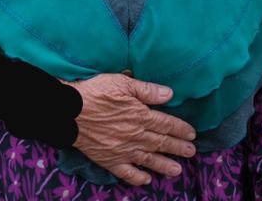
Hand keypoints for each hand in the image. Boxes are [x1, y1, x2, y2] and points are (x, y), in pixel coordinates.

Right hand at [65, 74, 196, 185]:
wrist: (69, 112)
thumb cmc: (95, 93)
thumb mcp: (122, 83)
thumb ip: (147, 90)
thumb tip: (169, 94)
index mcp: (140, 116)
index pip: (166, 124)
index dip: (180, 129)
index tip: (192, 134)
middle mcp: (135, 135)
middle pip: (161, 142)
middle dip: (178, 147)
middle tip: (191, 152)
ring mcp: (123, 150)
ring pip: (148, 159)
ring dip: (164, 165)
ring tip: (177, 170)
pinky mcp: (109, 159)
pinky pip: (126, 172)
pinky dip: (137, 177)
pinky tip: (146, 179)